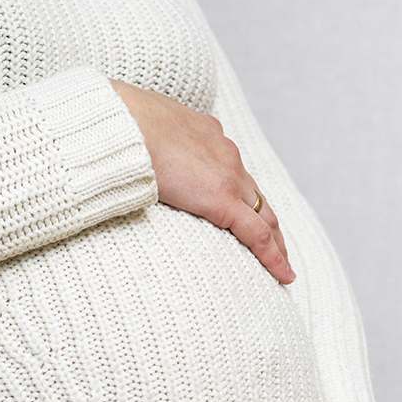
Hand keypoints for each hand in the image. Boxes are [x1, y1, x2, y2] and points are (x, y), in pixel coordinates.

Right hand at [109, 79, 294, 284]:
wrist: (121, 125)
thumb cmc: (118, 127)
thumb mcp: (139, 132)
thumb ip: (146, 146)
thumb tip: (131, 160)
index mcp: (206, 136)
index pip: (231, 171)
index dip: (241, 196)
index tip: (243, 211)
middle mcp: (224, 154)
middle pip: (255, 195)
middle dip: (267, 221)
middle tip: (277, 248)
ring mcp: (227, 175)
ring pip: (264, 214)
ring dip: (277, 242)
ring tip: (283, 269)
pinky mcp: (222, 198)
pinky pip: (257, 233)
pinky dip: (273, 256)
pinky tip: (283, 276)